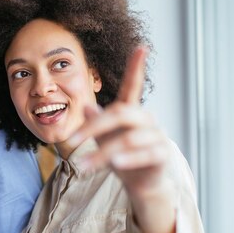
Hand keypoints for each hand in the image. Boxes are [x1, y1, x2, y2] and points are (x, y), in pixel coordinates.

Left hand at [72, 47, 175, 232]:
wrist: (141, 185)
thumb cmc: (122, 157)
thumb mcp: (104, 139)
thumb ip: (96, 122)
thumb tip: (85, 104)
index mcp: (131, 112)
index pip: (133, 86)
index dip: (136, 67)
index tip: (141, 47)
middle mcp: (146, 120)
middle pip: (121, 113)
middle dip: (94, 126)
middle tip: (72, 139)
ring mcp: (156, 136)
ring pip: (128, 139)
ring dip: (103, 153)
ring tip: (83, 166)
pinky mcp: (162, 155)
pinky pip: (145, 154)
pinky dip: (129, 159)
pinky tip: (116, 164)